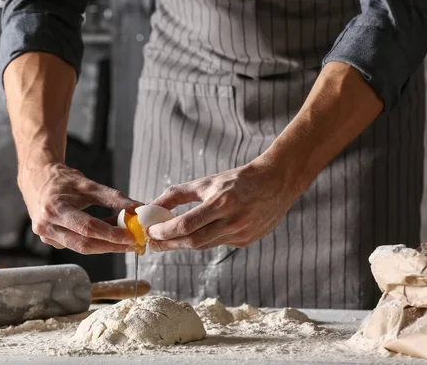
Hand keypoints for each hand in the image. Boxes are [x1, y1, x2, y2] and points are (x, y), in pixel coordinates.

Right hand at [19, 160, 140, 253]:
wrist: (36, 179)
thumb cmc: (61, 180)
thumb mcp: (88, 184)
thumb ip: (113, 197)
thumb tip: (137, 208)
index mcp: (54, 209)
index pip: (87, 228)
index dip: (111, 234)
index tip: (130, 236)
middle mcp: (47, 226)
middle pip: (84, 244)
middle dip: (111, 246)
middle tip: (132, 244)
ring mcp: (46, 235)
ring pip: (80, 248)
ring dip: (104, 246)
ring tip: (124, 241)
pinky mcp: (49, 240)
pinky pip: (75, 245)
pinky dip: (93, 242)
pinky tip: (107, 237)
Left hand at [146, 157, 299, 250]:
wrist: (276, 182)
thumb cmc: (237, 180)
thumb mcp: (206, 182)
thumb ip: (176, 195)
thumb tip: (150, 207)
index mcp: (221, 202)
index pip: (185, 225)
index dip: (165, 231)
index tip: (151, 232)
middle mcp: (232, 221)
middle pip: (193, 241)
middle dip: (169, 244)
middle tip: (154, 242)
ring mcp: (241, 233)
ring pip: (204, 245)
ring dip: (183, 244)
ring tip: (167, 240)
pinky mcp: (247, 241)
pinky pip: (218, 244)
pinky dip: (203, 240)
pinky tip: (197, 234)